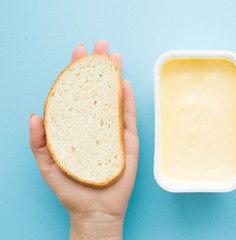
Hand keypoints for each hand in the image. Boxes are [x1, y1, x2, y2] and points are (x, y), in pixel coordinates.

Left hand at [29, 40, 138, 239]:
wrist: (96, 211)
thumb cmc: (71, 190)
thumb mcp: (48, 166)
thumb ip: (39, 142)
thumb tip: (34, 115)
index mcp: (77, 126)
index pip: (76, 93)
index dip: (77, 71)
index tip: (79, 51)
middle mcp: (95, 124)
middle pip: (97, 90)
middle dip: (99, 66)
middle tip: (101, 45)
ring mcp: (113, 131)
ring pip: (115, 98)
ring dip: (115, 77)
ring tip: (115, 57)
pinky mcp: (128, 140)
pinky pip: (129, 116)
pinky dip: (128, 100)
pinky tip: (125, 83)